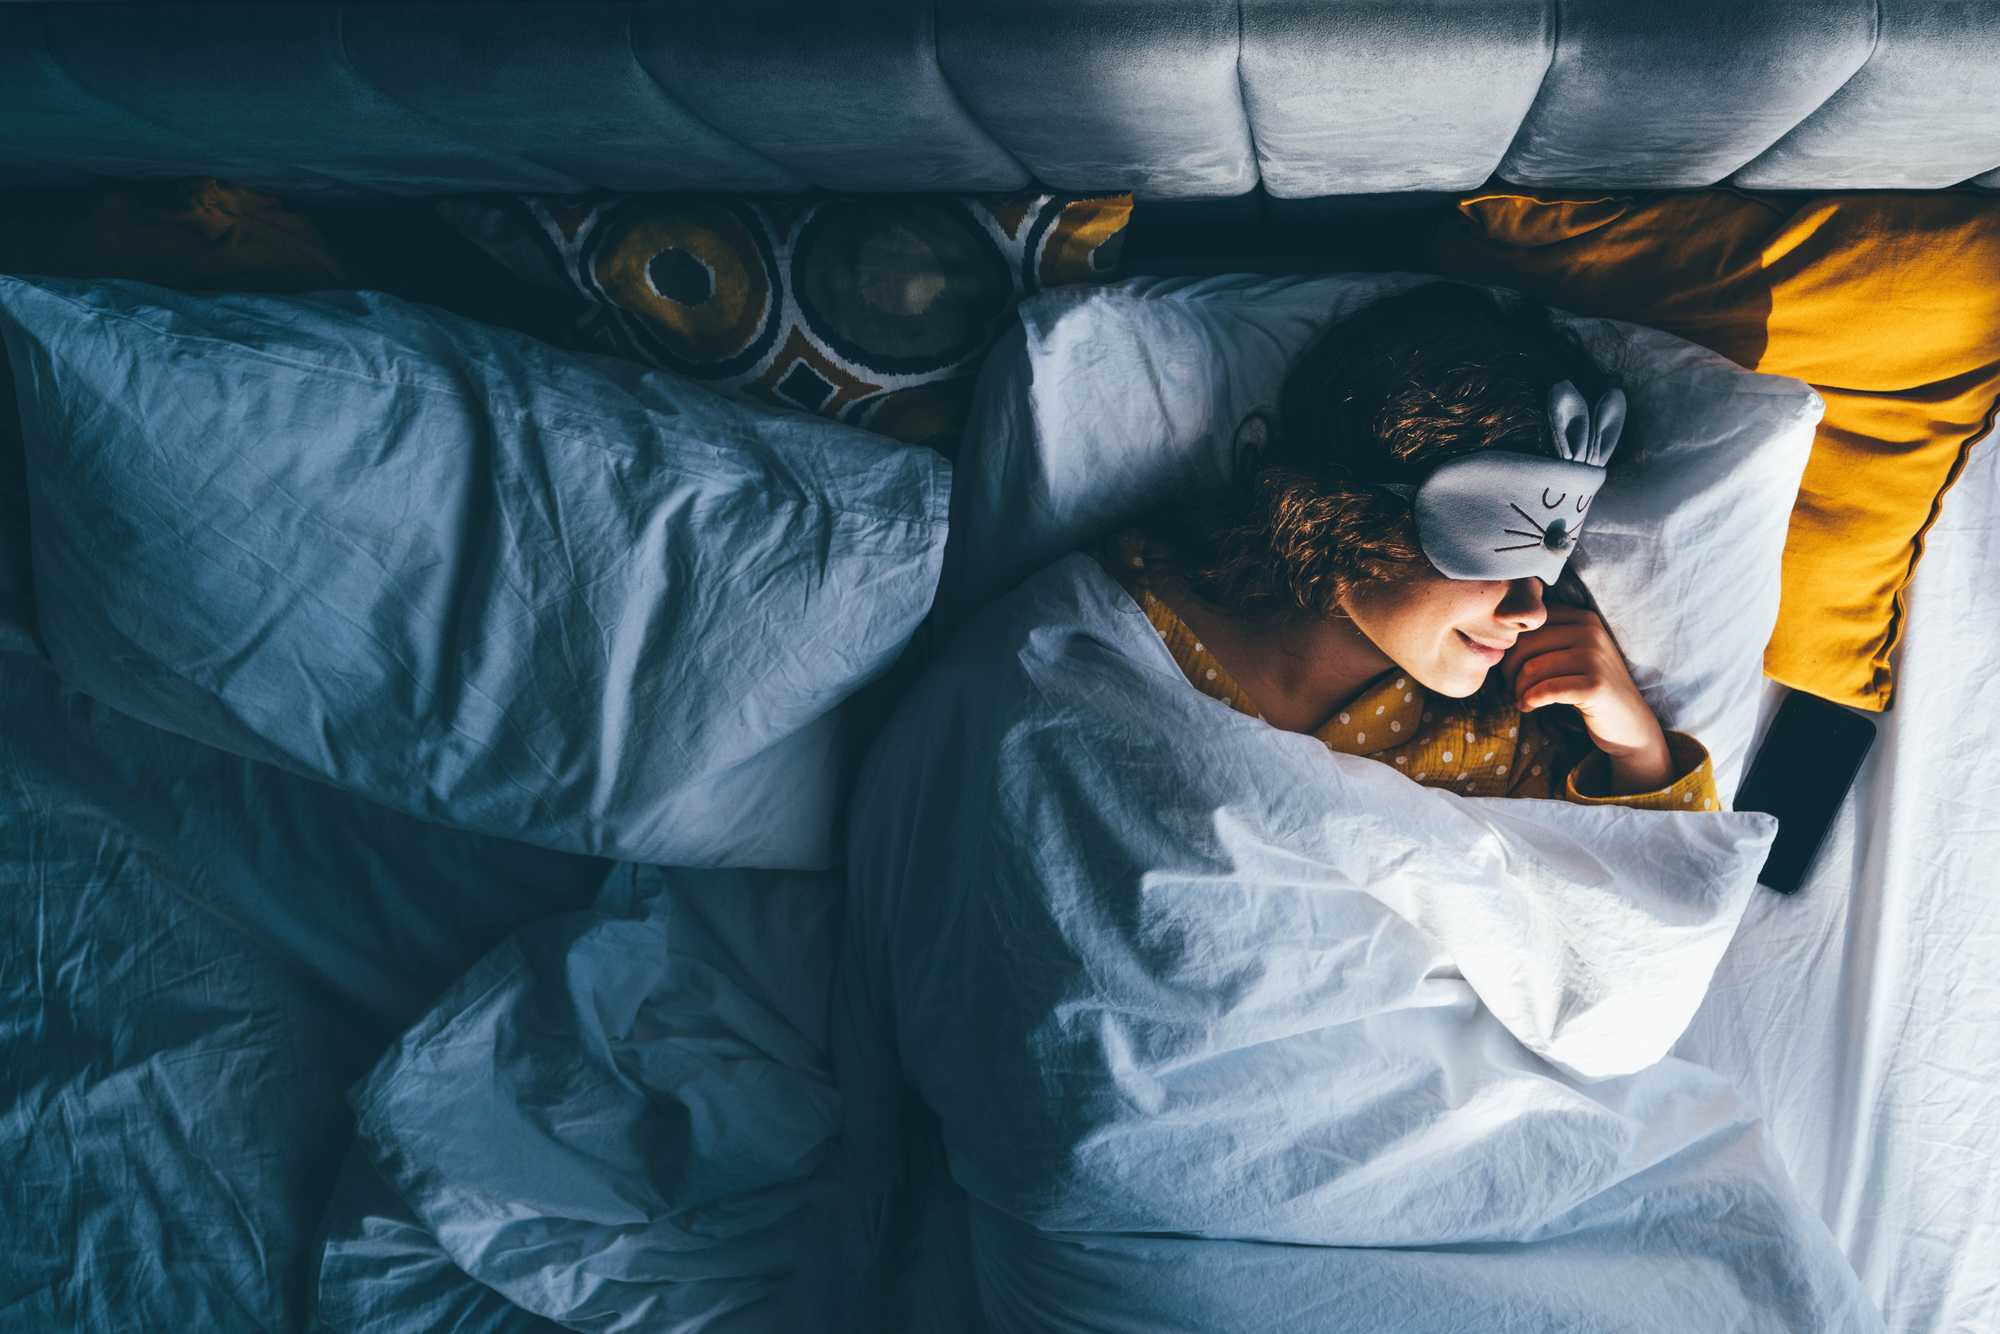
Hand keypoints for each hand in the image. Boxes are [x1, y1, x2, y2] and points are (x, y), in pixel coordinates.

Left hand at [1499, 604, 1671, 793]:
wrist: (1627, 722)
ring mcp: (1595, 656)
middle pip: (1524, 645)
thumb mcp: (1568, 654)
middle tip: (1511, 690)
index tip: (1509, 671)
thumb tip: (1494, 635)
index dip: (1509, 649)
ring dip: (1517, 690)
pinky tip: (1529, 707)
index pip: (1526, 624)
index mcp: (1580, 617)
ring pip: (1532, 668)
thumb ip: (1542, 638)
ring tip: (1521, 700)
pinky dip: (1530, 701)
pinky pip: (1546, 690)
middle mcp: (1590, 631)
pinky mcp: (1596, 685)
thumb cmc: (1586, 686)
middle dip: (1509, 671)